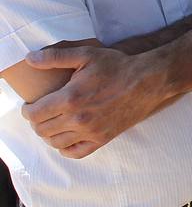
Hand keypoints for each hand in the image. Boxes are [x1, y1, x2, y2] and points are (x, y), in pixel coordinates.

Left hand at [21, 46, 164, 158]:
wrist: (149, 81)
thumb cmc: (118, 66)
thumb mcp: (87, 54)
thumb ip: (55, 57)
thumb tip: (29, 59)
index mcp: (70, 98)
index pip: (34, 114)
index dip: (27, 110)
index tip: (30, 105)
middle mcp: (78, 119)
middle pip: (42, 130)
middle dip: (36, 122)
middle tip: (41, 113)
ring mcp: (91, 131)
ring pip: (55, 143)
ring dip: (48, 134)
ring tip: (52, 123)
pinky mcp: (103, 138)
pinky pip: (75, 152)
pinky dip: (65, 148)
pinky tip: (66, 137)